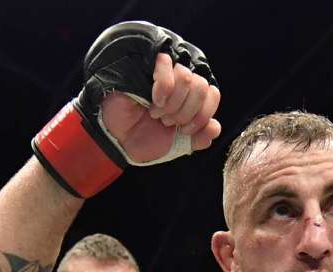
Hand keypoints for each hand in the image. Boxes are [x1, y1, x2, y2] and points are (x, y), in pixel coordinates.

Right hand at [32, 22, 220, 197]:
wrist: (117, 140)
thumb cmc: (144, 139)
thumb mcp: (177, 145)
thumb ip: (198, 138)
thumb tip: (215, 128)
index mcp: (189, 99)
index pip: (212, 93)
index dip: (203, 114)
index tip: (185, 131)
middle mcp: (179, 83)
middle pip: (202, 85)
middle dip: (187, 111)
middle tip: (168, 122)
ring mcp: (164, 73)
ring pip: (187, 77)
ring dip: (173, 103)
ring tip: (157, 113)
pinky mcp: (147, 66)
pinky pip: (167, 65)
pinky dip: (164, 88)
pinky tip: (153, 100)